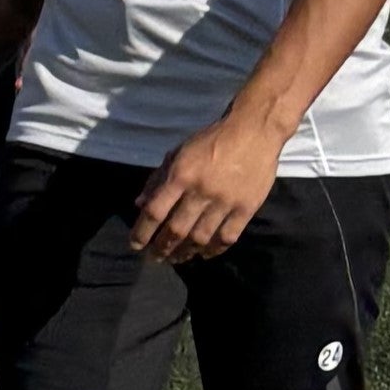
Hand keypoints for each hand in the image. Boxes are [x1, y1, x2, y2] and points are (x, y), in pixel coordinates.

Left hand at [132, 109, 286, 264]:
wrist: (253, 131)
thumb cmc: (211, 140)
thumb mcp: (178, 153)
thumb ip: (158, 179)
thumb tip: (139, 205)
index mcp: (181, 175)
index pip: (155, 211)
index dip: (142, 232)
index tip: (135, 246)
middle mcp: (201, 191)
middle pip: (176, 230)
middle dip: (162, 248)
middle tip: (155, 258)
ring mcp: (225, 202)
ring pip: (201, 238)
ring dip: (186, 253)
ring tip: (177, 258)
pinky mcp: (246, 208)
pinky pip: (227, 237)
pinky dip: (214, 250)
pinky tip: (204, 254)